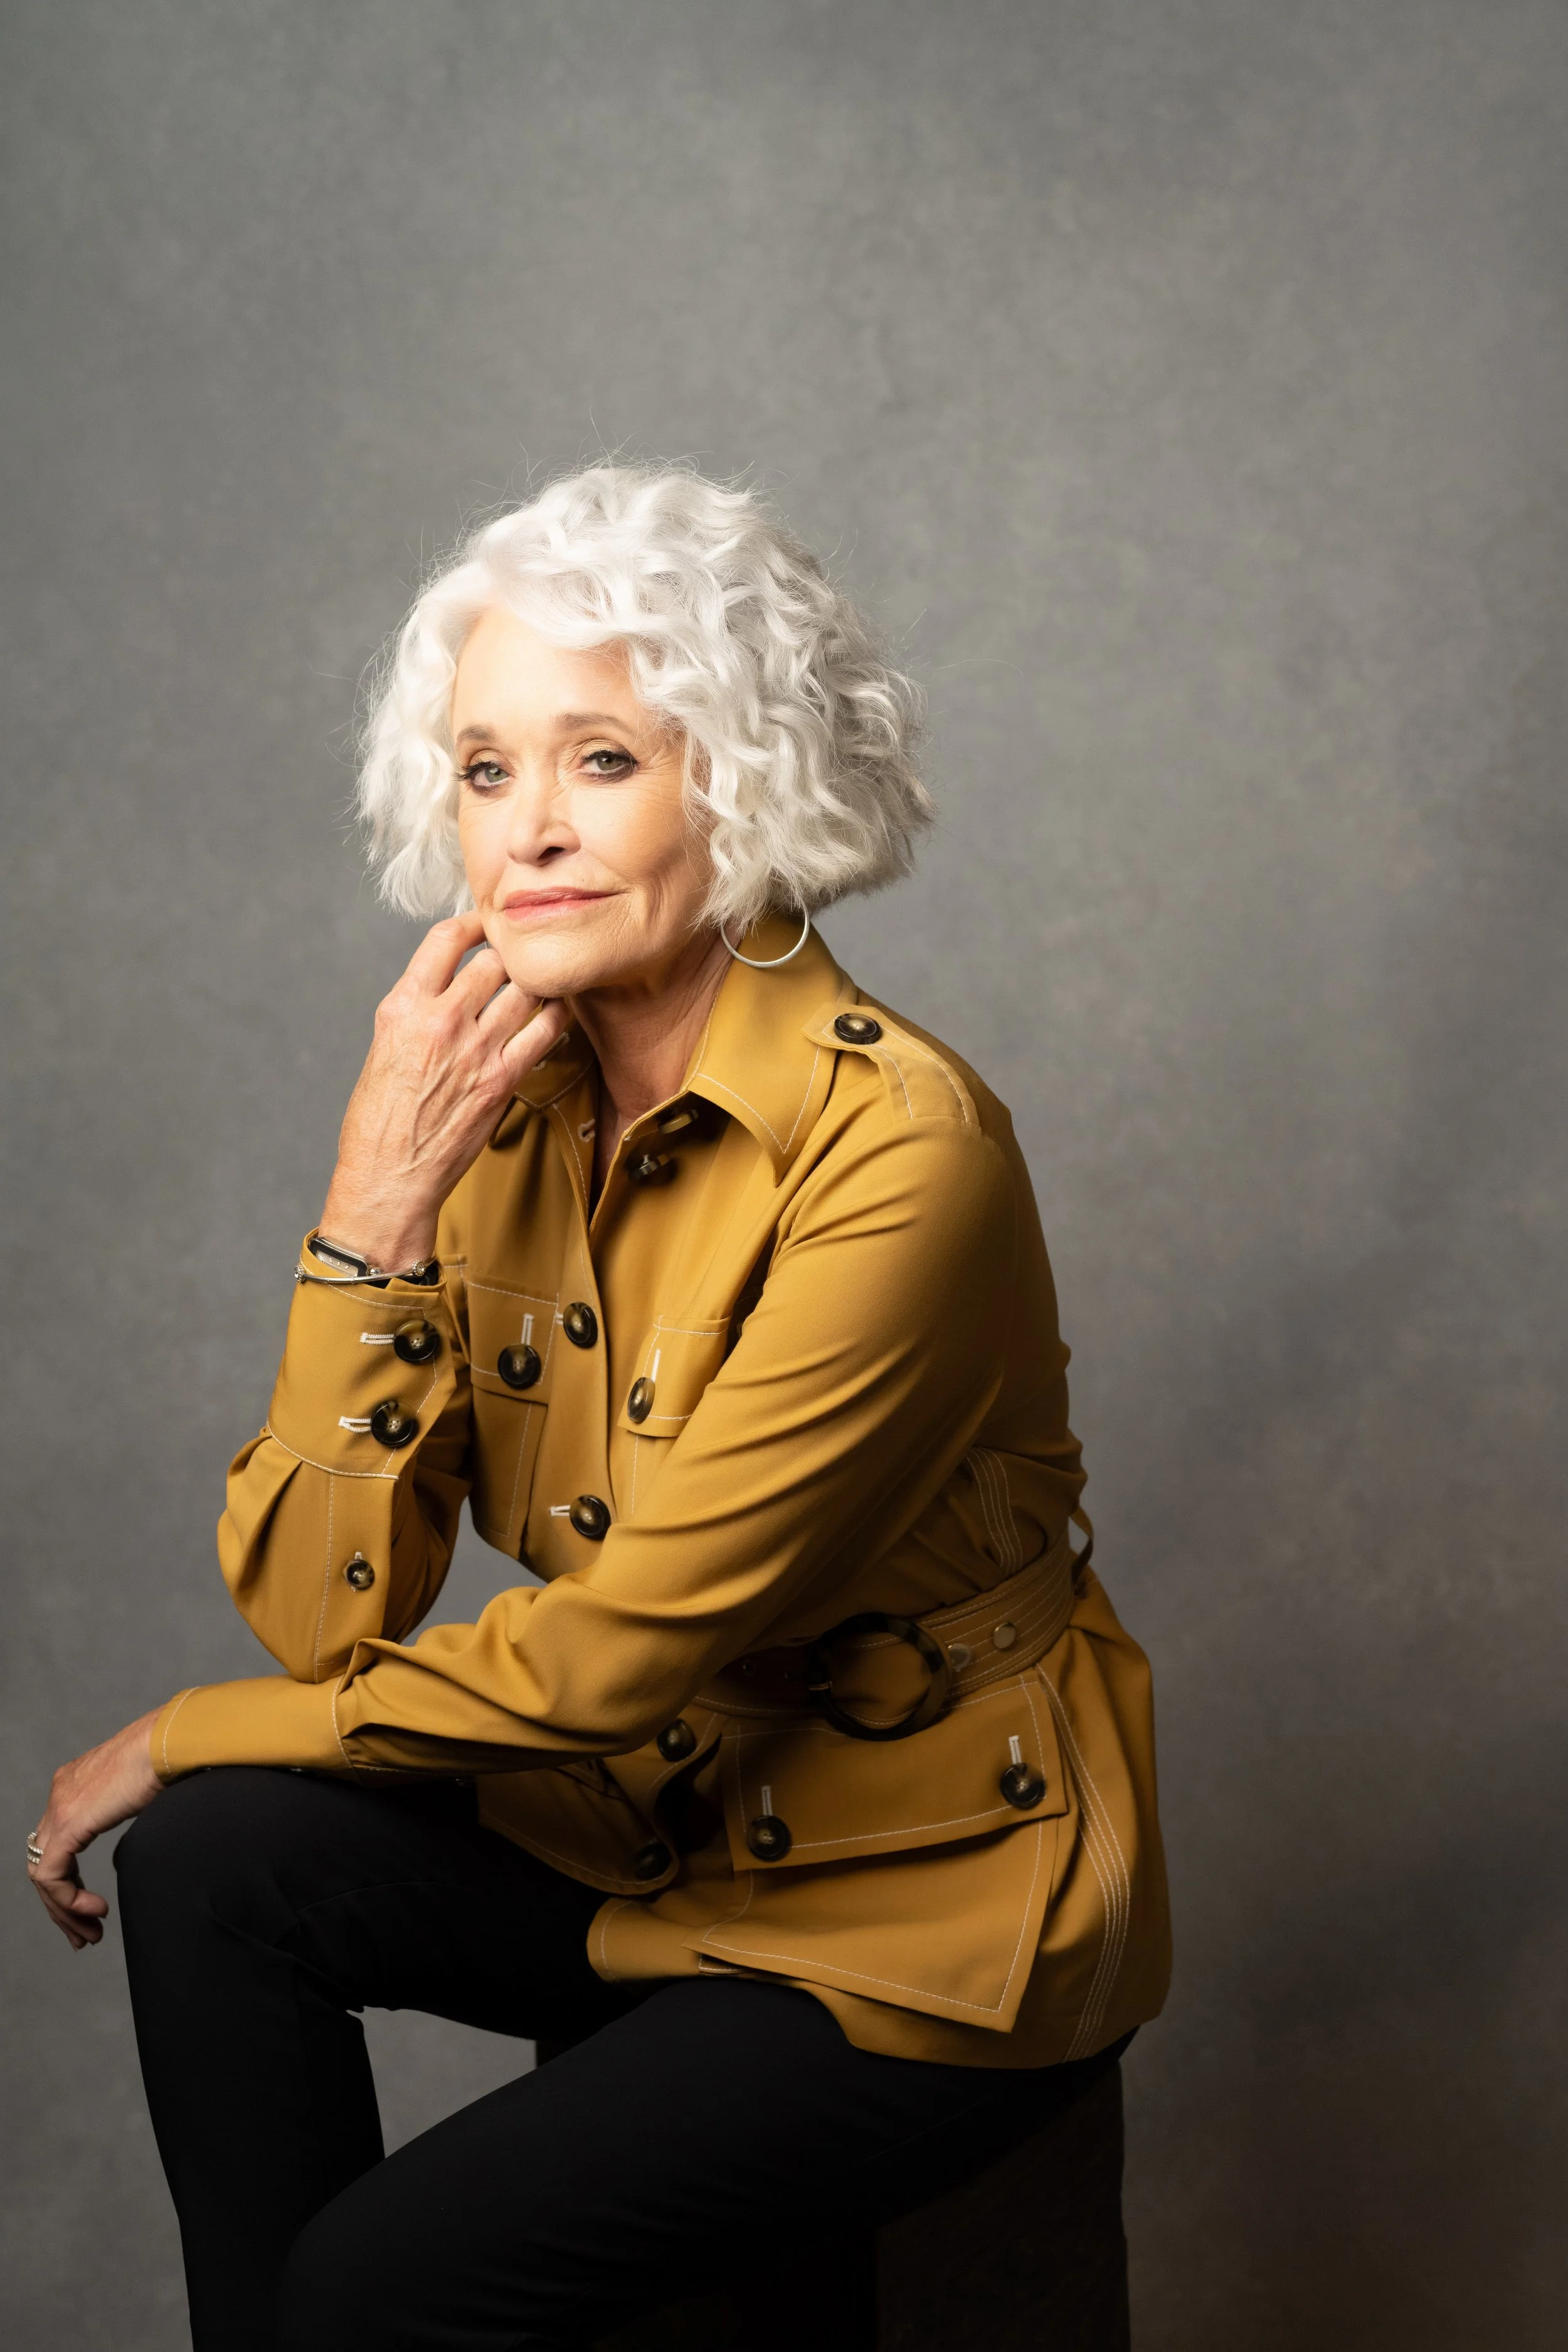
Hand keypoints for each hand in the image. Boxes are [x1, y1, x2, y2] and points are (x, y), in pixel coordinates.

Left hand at [29, 1710, 163, 1949]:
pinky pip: (51, 1875)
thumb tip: (126, 1856)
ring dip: (64, 1911)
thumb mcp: (141, 1799)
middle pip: (44, 1864)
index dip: (70, 1885)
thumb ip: (127, 1822)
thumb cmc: (170, 1761)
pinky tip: (95, 1910)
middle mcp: (59, 1795)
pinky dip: (69, 1900)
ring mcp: (59, 1807)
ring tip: (89, 1933)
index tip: (92, 1911)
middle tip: (83, 1935)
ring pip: (42, 1875)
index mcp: (74, 1786)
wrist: (171, 1741)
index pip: (56, 1847)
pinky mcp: (69, 1822)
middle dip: (62, 1907)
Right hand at [321, 912, 569, 1267]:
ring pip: (524, 990)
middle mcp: (440, 1021)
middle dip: (509, 956)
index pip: (445, 940)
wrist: (389, 1177)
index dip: (472, 924)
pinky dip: (556, 1016)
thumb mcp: (384, 1049)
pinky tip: (557, 1013)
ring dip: (536, 983)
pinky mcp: (502, 1079)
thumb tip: (449, 988)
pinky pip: (545, 1031)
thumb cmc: (379, 1122)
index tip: (484, 926)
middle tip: (520, 959)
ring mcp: (476, 1050)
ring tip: (540, 982)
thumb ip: (417, 1011)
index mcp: (402, 1008)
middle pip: (494, 961)